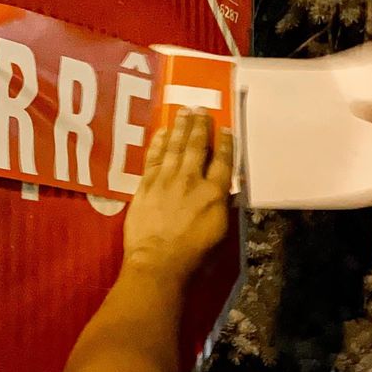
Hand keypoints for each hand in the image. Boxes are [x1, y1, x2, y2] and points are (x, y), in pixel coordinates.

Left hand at [123, 108, 233, 281]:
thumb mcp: (219, 232)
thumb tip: (224, 190)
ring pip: (175, 147)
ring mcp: (167, 180)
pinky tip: (163, 132)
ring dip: (181, 127)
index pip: (224, 162)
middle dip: (200, 126)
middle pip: (197, 147)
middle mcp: (192, 181)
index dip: (226, 144)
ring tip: (184, 111)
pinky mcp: (146, 185)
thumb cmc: (193, 255)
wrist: (158, 262)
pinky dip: (159, 143)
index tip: (225, 128)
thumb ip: (222, 207)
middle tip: (200, 109)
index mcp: (214, 194)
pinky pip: (154, 158)